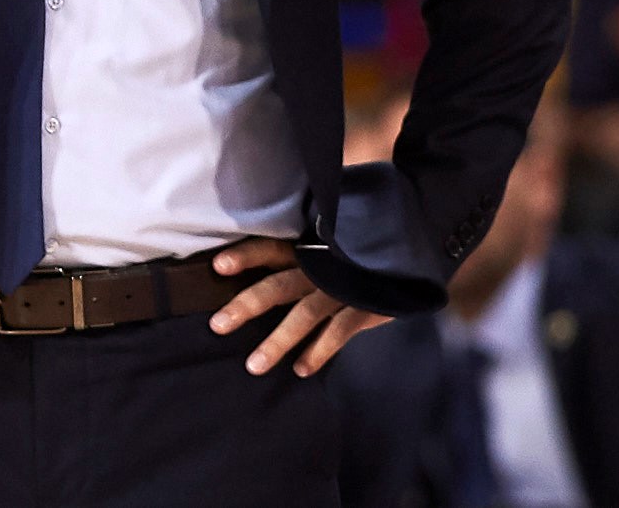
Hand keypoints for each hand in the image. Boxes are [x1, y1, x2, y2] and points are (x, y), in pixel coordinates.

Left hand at [207, 237, 389, 377]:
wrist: (401, 259)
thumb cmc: (349, 258)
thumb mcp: (321, 251)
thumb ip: (294, 262)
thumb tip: (251, 283)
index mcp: (304, 250)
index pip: (269, 250)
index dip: (244, 256)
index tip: (217, 266)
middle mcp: (317, 269)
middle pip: (276, 287)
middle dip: (246, 306)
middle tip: (217, 326)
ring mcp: (340, 289)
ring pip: (303, 316)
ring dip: (277, 342)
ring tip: (253, 367)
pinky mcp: (364, 308)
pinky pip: (338, 333)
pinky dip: (319, 352)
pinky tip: (301, 370)